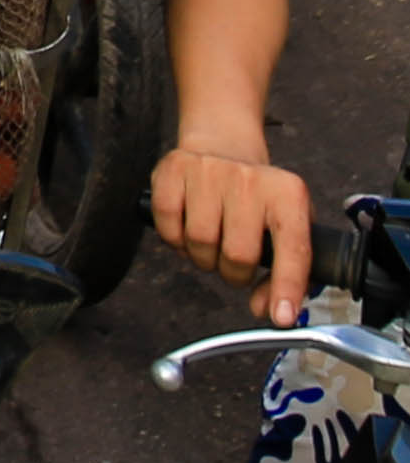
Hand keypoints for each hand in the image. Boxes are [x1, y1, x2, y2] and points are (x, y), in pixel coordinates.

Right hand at [156, 135, 314, 326]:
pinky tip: (186, 230)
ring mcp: (210, 171)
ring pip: (200, 243)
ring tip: (210, 245)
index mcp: (289, 194)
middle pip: (238, 254)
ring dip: (202, 258)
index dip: (286, 286)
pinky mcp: (174, 169)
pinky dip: (174, 240)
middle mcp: (252, 179)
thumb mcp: (284, 227)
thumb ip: (283, 272)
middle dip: (233, 273)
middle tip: (233, 265)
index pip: (293, 248)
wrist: (222, 145)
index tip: (281, 317)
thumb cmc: (256, 197)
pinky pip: (168, 227)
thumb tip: (266, 309)